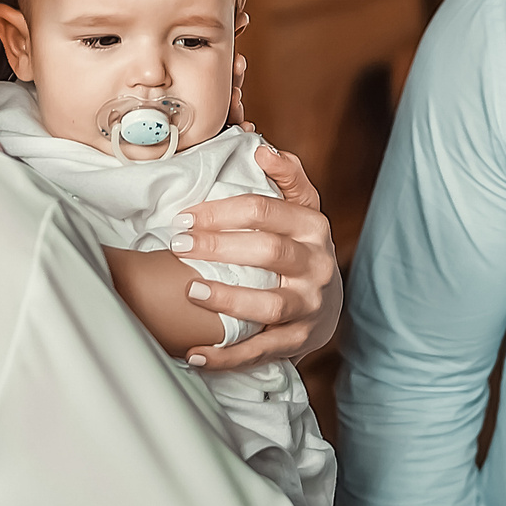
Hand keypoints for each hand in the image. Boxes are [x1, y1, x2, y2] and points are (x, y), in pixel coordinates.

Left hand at [174, 146, 340, 371]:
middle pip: (268, 251)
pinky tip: (195, 354)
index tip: (185, 216)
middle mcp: (316, 265)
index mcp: (312, 226)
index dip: (221, 211)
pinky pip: (262, 350)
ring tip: (190, 291)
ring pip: (271, 304)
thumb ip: (286, 176)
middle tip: (178, 244)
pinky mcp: (299, 340)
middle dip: (219, 247)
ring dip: (228, 299)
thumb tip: (263, 149)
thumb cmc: (299, 247)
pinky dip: (228, 356)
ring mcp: (309, 305)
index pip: (265, 210)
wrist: (326, 304)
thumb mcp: (301, 208)